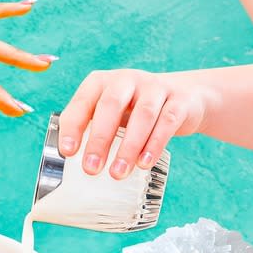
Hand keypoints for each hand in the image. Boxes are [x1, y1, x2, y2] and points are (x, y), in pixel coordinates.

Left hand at [59, 69, 210, 178]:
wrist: (184, 98)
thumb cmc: (133, 110)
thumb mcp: (109, 113)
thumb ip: (91, 129)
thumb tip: (70, 161)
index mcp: (102, 82)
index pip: (83, 102)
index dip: (73, 126)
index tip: (68, 152)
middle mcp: (127, 80)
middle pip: (111, 105)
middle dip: (99, 139)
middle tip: (91, 168)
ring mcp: (155, 87)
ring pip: (142, 115)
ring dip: (128, 147)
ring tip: (117, 173)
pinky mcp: (180, 101)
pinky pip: (167, 121)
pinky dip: (154, 144)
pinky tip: (144, 163)